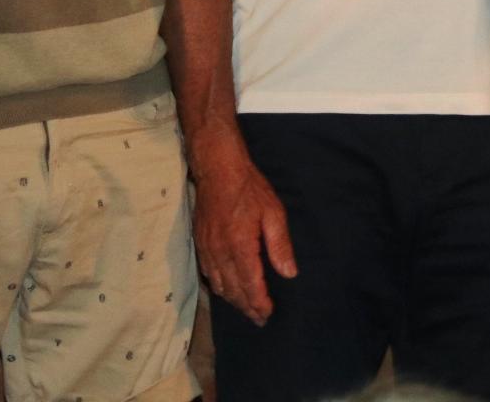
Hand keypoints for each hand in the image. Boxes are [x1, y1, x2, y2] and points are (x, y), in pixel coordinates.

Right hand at [191, 141, 296, 325]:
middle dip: (247, 308)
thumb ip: (280, 245)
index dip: (259, 304)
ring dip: (233, 300)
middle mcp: (220, 253)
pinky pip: (208, 274)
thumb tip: (289, 273)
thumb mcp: (273, 213)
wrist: (218, 169)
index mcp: (240, 247)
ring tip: (246, 309)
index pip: (250, 286)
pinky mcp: (200, 243)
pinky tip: (227, 289)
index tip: (268, 314)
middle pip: (233, 291)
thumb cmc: (249, 189)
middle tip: (259, 319)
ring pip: (219, 285)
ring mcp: (207, 249)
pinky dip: (219, 287)